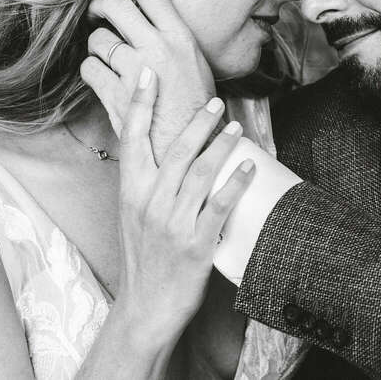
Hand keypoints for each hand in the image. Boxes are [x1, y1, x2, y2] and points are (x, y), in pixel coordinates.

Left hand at [83, 0, 214, 157]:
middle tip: (97, 13)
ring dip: (98, 47)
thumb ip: (168, 35)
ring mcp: (137, 72)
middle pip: (113, 5)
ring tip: (111, 60)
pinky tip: (106, 81)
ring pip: (98, 39)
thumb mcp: (193, 61)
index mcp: (181, 37)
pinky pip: (90, 69)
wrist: (190, 149)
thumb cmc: (194, 105)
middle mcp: (159, 49)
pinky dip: (93, 72)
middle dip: (98, 5)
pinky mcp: (117, 96)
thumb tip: (138, 11)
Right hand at [115, 67, 254, 340]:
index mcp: (131, 192)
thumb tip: (161, 147)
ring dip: (221, 145)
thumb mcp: (133, 214)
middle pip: (176, 149)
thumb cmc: (143, 258)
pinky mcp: (197, 243)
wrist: (146, 307)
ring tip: (236, 127)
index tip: (147, 74)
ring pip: (201, 172)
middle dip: (197, 122)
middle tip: (215, 102)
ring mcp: (173, 223)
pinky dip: (235, 183)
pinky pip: (220, 205)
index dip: (139, 103)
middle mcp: (149, 202)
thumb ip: (146, 181)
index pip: (132, 138)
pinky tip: (249, 168)